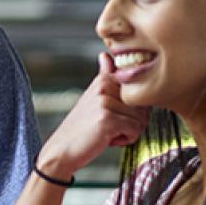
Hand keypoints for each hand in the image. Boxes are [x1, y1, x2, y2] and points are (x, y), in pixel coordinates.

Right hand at [37, 53, 149, 178]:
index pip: (139, 93)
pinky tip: (108, 139)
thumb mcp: (93, 97)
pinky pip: (135, 130)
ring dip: (129, 132)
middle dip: (132, 121)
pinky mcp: (108, 119)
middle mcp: (105, 86)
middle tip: (110, 126)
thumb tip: (105, 55)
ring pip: (141, 119)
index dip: (132, 110)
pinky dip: (126, 140)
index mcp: (104, 79)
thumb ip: (104, 76)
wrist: (62, 149)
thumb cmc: (82, 127)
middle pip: (143, 106)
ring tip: (108, 132)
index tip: (114, 114)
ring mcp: (106, 102)